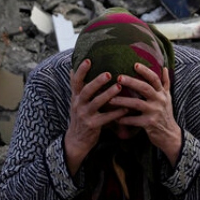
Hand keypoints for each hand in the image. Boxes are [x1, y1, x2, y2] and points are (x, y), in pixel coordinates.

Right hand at [64, 59, 125, 174]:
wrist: (76, 140)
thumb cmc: (81, 117)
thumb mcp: (76, 101)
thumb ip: (77, 87)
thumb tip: (73, 68)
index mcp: (76, 97)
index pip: (76, 81)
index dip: (81, 71)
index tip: (88, 59)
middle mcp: (78, 104)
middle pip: (86, 90)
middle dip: (97, 82)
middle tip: (109, 73)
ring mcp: (85, 115)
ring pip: (96, 103)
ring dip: (108, 95)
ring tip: (119, 87)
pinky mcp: (92, 126)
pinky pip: (106, 118)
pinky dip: (116, 113)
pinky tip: (126, 109)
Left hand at [112, 63, 182, 165]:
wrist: (170, 135)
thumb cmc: (166, 114)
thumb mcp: (168, 97)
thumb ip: (165, 82)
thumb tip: (164, 67)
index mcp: (162, 93)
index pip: (154, 79)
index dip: (146, 71)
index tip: (135, 64)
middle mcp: (159, 101)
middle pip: (145, 88)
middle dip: (131, 82)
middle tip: (118, 78)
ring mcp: (155, 112)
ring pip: (137, 104)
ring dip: (123, 101)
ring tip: (110, 99)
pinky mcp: (150, 124)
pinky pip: (135, 120)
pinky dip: (125, 119)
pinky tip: (115, 118)